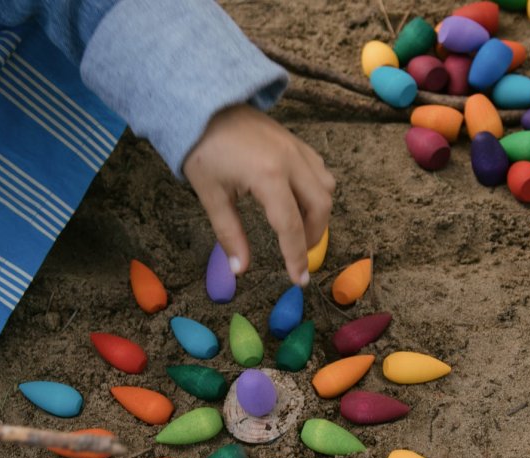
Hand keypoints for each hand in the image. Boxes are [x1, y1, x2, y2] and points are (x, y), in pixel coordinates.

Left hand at [183, 104, 334, 285]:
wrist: (205, 104)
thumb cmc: (203, 150)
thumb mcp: (211, 196)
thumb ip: (229, 235)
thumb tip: (240, 270)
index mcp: (268, 176)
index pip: (290, 226)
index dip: (296, 257)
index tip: (299, 280)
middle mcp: (291, 161)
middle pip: (320, 208)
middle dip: (312, 237)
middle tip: (297, 256)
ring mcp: (297, 149)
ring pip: (325, 188)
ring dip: (318, 215)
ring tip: (298, 232)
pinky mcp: (296, 142)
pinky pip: (319, 171)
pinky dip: (316, 192)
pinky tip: (299, 203)